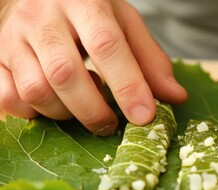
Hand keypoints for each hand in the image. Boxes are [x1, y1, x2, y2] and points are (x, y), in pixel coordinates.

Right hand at [0, 0, 186, 135]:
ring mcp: (13, 37)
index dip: (128, 85)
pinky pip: (7, 97)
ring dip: (65, 112)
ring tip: (83, 104)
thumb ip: (149, 59)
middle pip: (66, 74)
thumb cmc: (88, 11)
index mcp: (84, 1)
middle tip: (111, 124)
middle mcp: (43, 16)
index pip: (107, 44)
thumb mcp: (125, 24)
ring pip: (36, 90)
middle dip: (94, 110)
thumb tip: (175, 97)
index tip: (145, 117)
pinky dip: (32, 113)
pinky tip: (51, 104)